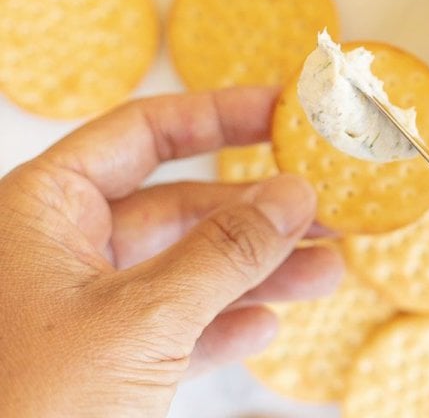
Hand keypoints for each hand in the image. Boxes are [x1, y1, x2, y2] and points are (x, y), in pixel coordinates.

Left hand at [0, 88, 343, 417]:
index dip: (219, 114)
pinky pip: (173, 328)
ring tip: (327, 271)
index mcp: (45, 209)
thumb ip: (226, 251)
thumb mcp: (145, 318)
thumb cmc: (32, 407)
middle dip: (258, 211)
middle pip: (178, 205)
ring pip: (185, 269)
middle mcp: (60, 249)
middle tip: (327, 206)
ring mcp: (78, 309)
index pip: (142, 133)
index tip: (286, 110)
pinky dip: (222, 326)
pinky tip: (266, 326)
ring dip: (258, 272)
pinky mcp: (96, 365)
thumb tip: (295, 194)